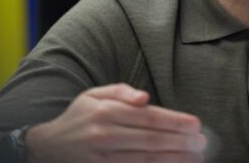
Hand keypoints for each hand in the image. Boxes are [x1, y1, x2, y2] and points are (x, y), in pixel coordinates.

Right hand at [25, 83, 206, 162]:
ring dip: (173, 159)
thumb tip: (144, 97)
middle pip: (150, 140)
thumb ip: (122, 92)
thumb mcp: (94, 95)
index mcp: (106, 112)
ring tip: (195, 158)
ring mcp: (102, 158)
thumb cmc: (79, 117)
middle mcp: (104, 135)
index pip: (148, 117)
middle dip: (180, 142)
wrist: (47, 147)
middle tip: (202, 143)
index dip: (174, 122)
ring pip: (145, 160)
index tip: (196, 125)